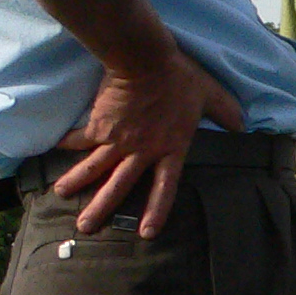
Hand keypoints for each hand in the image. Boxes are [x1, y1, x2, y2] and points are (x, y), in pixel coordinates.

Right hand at [51, 49, 245, 234]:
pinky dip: (66, 144)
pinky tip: (53, 150)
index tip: (146, 234)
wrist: (145, 61)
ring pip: (93, 168)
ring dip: (76, 182)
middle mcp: (142, 151)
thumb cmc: (180, 78)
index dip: (156, 211)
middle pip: (119, 186)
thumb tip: (242, 125)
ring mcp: (117, 140)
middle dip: (101, 208)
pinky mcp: (98, 125)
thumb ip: (225, 112)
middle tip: (86, 228)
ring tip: (60, 195)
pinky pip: (79, 139)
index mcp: (171, 149)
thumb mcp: (210, 95)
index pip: (166, 187)